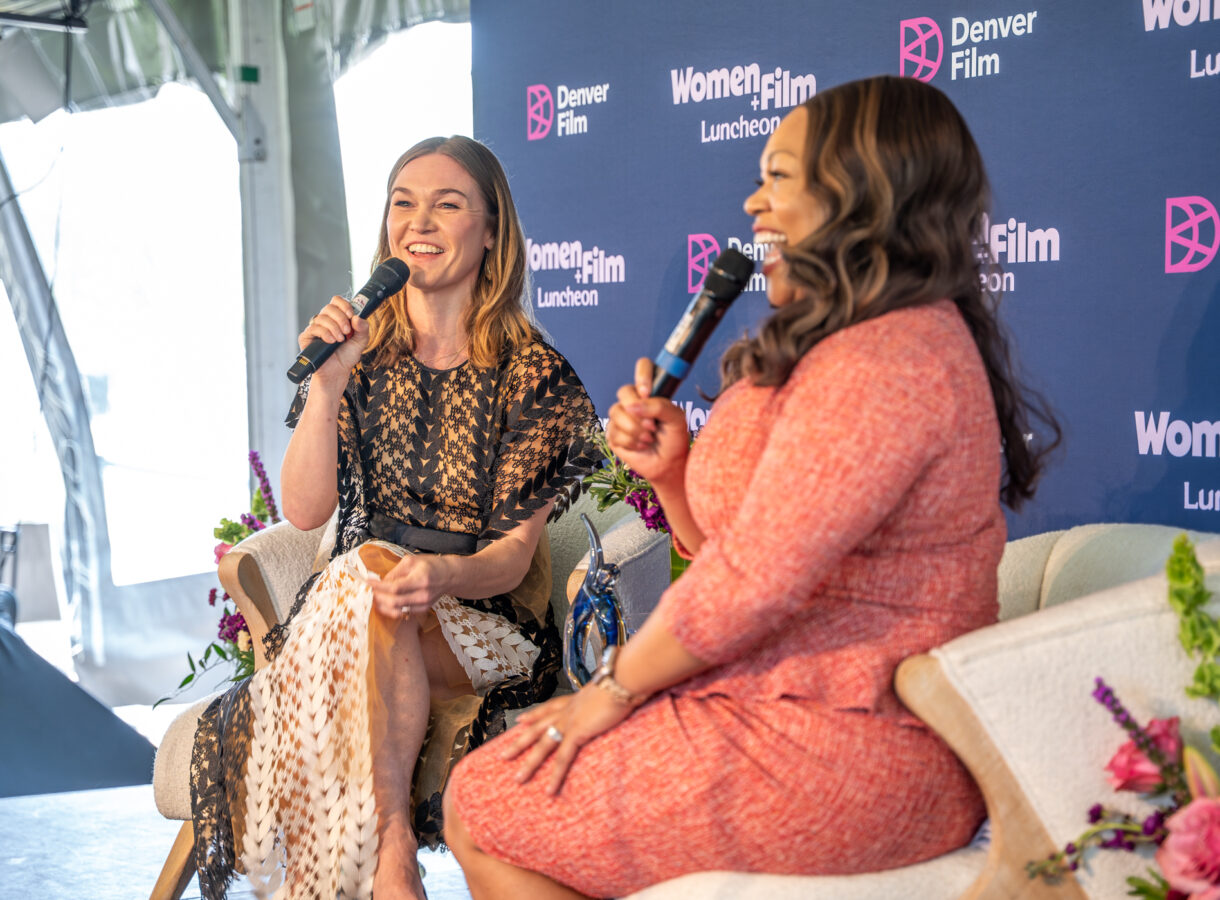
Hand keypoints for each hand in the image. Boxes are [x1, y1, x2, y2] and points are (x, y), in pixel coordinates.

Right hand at [297, 295, 369, 385]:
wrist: (338, 372)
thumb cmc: (347, 356)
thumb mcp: (361, 341)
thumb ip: (363, 329)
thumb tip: (357, 318)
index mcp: (337, 318)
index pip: (336, 301)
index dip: (344, 305)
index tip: (351, 315)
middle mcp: (325, 321)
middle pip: (329, 307)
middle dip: (341, 318)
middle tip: (347, 332)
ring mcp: (315, 328)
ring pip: (322, 317)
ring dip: (334, 328)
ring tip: (340, 340)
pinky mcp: (306, 337)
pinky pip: (313, 328)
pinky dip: (325, 333)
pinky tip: (331, 341)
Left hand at [367, 551, 451, 617]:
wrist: (450, 575)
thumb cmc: (431, 565)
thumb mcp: (412, 561)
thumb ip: (395, 572)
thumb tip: (380, 581)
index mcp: (421, 579)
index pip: (395, 587)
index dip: (379, 587)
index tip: (368, 582)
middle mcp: (423, 594)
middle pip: (394, 602)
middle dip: (378, 597)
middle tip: (370, 591)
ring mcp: (424, 604)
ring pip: (397, 611)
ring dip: (383, 606)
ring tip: (375, 598)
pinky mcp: (423, 609)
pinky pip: (403, 613)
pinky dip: (392, 609)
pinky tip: (386, 602)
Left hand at [499, 682, 637, 794]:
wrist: (621, 680)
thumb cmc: (619, 682)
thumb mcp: (607, 691)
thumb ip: (603, 699)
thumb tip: (610, 701)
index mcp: (572, 700)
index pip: (546, 708)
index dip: (533, 715)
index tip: (520, 721)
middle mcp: (566, 710)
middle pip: (536, 729)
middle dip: (519, 742)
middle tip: (504, 754)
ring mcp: (569, 722)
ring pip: (543, 746)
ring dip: (530, 764)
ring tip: (519, 779)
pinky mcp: (577, 733)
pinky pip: (562, 758)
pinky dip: (555, 776)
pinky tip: (550, 789)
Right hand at [606, 357, 690, 488]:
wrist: (668, 465)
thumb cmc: (674, 439)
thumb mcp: (676, 419)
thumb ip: (659, 406)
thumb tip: (633, 407)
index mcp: (651, 393)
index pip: (644, 367)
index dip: (642, 375)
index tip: (646, 392)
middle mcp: (634, 401)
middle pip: (624, 391)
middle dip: (637, 411)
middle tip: (652, 426)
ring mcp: (621, 417)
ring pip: (616, 413)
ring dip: (635, 430)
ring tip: (649, 439)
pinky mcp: (613, 433)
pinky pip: (615, 432)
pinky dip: (631, 442)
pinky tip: (641, 446)